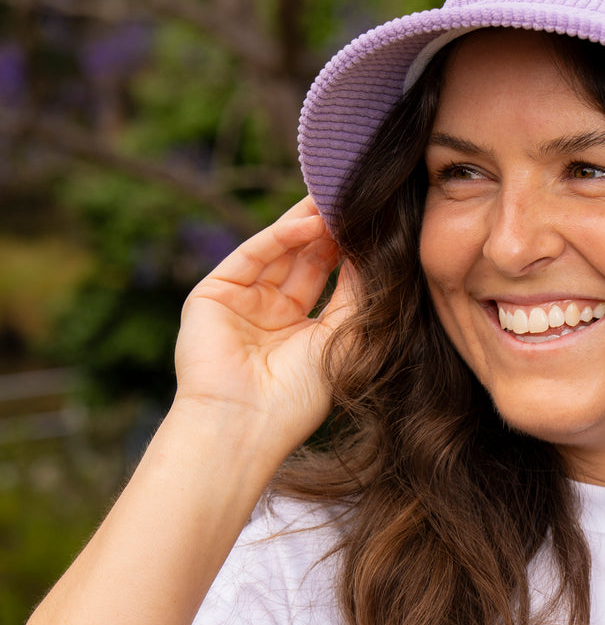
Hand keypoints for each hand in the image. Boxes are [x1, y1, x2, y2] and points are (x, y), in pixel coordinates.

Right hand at [173, 196, 358, 455]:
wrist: (245, 426)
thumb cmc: (297, 396)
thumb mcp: (339, 338)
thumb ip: (354, 292)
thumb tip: (372, 250)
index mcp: (298, 330)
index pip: (324, 276)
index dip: (345, 249)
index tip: (372, 221)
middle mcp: (268, 313)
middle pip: (302, 258)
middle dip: (328, 229)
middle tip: (354, 198)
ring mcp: (239, 302)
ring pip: (277, 251)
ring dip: (307, 225)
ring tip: (336, 200)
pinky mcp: (212, 294)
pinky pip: (251, 256)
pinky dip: (279, 237)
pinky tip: (309, 222)